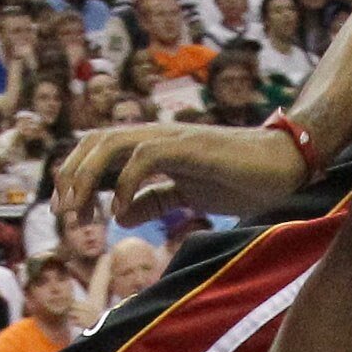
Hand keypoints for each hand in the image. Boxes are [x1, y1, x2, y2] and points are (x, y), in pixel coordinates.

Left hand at [53, 120, 298, 236]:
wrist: (286, 165)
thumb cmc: (243, 178)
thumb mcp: (189, 195)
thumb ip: (155, 201)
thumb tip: (119, 215)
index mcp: (154, 146)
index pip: (98, 149)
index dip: (75, 175)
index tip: (68, 213)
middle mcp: (157, 136)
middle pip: (94, 141)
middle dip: (71, 176)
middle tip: (65, 215)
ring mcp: (173, 139)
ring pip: (111, 144)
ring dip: (88, 178)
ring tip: (83, 213)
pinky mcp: (190, 147)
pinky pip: (145, 157)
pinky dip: (126, 184)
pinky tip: (122, 212)